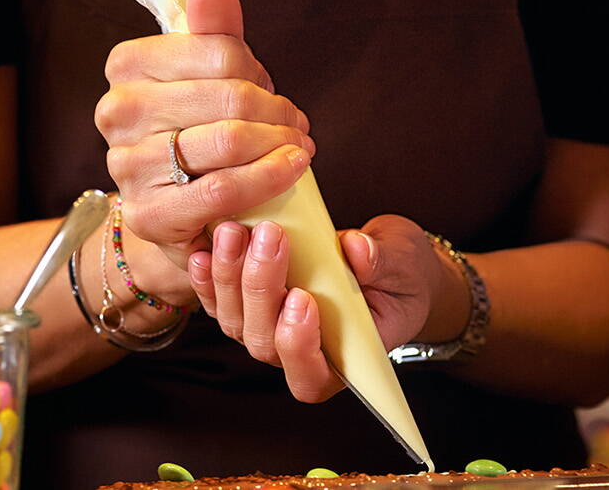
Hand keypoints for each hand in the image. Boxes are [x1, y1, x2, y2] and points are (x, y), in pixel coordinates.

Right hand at [96, 0, 313, 272]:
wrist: (174, 208)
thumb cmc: (194, 130)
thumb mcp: (207, 74)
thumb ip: (214, 28)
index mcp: (128, 65)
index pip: (218, 52)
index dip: (256, 72)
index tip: (268, 89)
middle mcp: (118, 112)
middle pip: (229, 98)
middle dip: (276, 112)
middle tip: (296, 125)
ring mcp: (129, 165)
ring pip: (229, 143)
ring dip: (279, 146)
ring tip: (298, 149)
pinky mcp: (150, 213)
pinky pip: (223, 190)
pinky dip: (267, 179)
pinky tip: (290, 171)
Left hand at [187, 214, 443, 401]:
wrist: (390, 263)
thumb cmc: (401, 275)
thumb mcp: (402, 265)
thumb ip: (381, 263)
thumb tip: (357, 250)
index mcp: (342, 360)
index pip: (310, 377)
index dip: (299, 346)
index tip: (303, 299)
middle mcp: (297, 353)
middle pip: (265, 341)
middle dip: (262, 288)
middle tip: (270, 238)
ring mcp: (269, 329)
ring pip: (235, 319)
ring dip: (230, 275)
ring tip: (235, 231)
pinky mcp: (251, 303)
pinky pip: (219, 299)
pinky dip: (209, 276)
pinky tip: (206, 248)